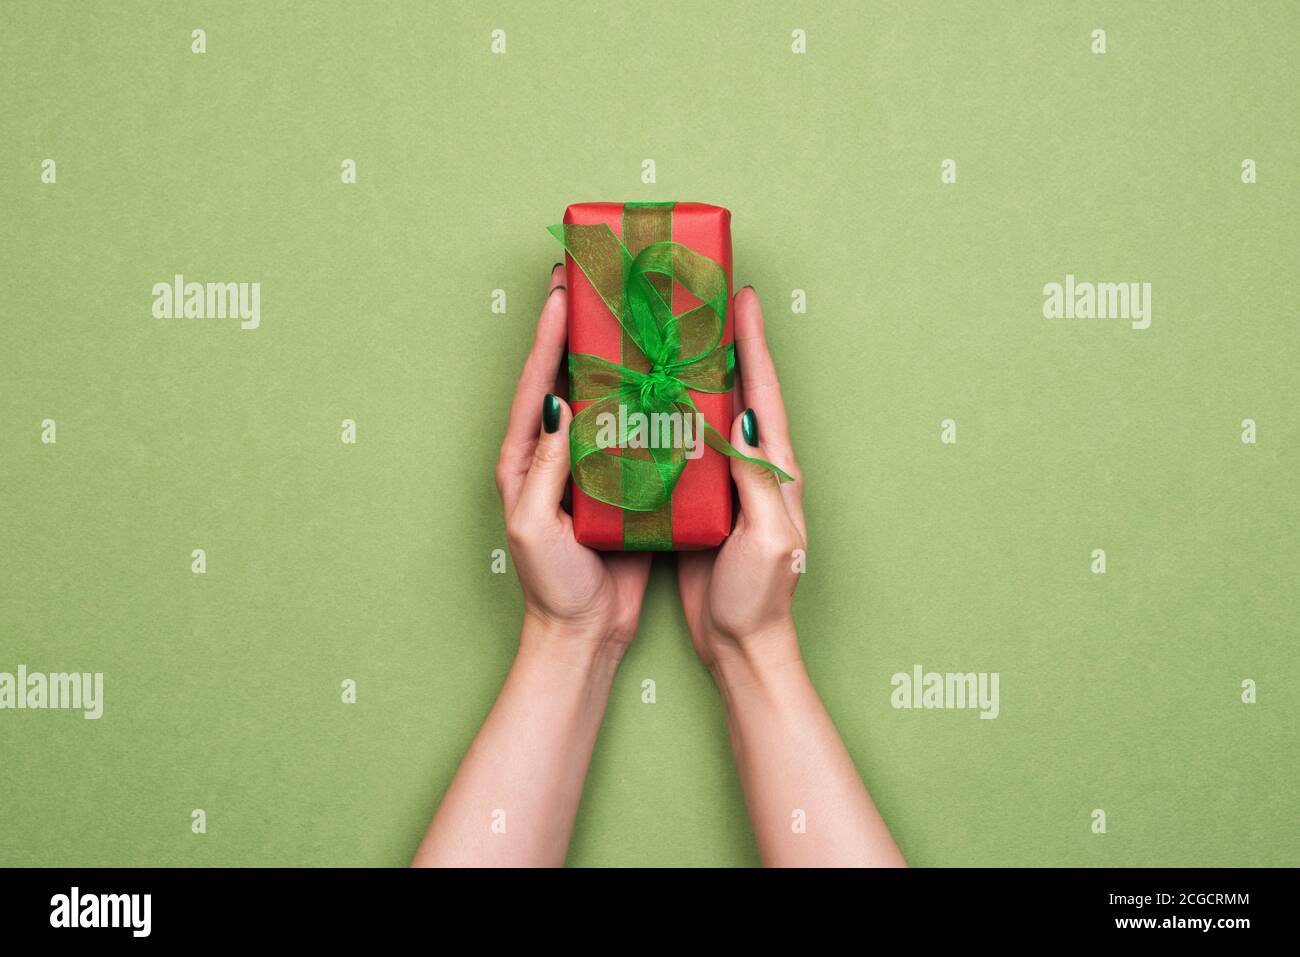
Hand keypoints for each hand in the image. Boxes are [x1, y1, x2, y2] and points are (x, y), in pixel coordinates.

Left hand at [495, 265, 652, 663]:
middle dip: (580, 332)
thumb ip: (545, 468)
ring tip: (638, 318)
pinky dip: (651, 404)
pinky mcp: (624, 486)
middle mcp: (556, 456)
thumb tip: (560, 404)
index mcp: (525, 460)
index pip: (537, 385)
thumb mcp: (535, 527)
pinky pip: (637, 435)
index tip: (561, 292)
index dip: (548, 337)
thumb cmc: (551, 586)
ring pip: (607, 401)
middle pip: (569, 380)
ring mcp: (592, 469)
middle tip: (596, 285)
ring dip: (620, 359)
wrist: (585, 633)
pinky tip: (671, 380)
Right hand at [678, 287, 807, 675]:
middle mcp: (752, 469)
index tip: (741, 298)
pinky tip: (643, 402)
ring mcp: (724, 485)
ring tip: (664, 337)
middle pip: (736, 392)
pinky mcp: (697, 504)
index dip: (753, 344)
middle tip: (698, 304)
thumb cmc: (761, 598)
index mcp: (775, 471)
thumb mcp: (768, 538)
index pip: (763, 393)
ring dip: (689, 375)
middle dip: (722, 345)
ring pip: (704, 415)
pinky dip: (666, 418)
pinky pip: (681, 449)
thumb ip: (760, 480)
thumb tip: (746, 417)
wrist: (739, 646)